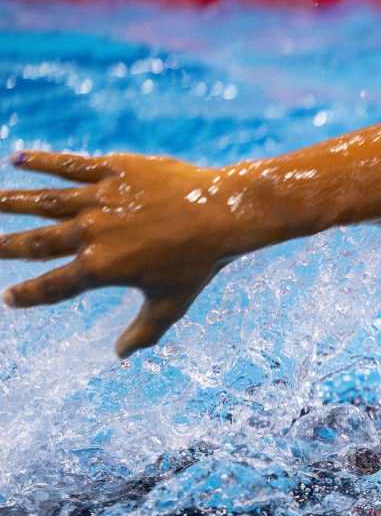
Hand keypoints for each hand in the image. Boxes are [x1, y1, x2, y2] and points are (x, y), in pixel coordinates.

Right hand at [1, 149, 247, 356]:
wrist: (224, 212)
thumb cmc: (200, 262)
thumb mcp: (172, 303)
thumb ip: (143, 332)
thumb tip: (121, 355)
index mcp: (101, 268)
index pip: (53, 286)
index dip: (28, 295)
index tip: (9, 298)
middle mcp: (91, 232)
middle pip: (36, 243)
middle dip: (5, 247)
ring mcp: (99, 198)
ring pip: (43, 200)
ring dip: (9, 201)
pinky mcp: (113, 169)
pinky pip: (70, 164)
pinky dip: (43, 161)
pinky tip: (18, 159)